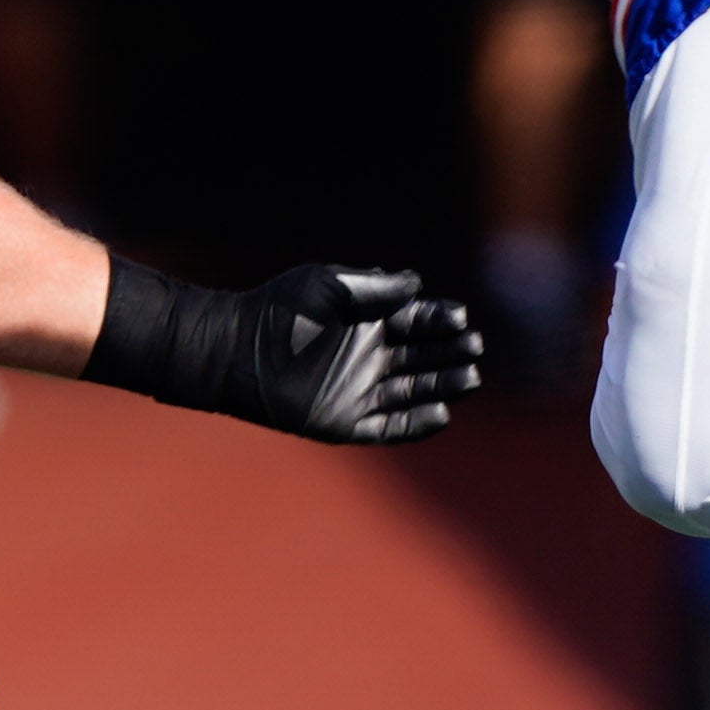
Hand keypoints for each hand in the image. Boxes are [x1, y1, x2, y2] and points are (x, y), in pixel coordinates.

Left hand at [84, 258, 483, 443]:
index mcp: (369, 322)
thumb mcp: (329, 285)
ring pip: (414, 392)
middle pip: (424, 358)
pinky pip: (390, 427)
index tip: (461, 318)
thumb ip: (374, 286)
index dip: (441, 321)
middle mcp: (369, 357)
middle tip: (474, 348)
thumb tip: (417, 282)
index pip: (418, 322)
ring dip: (443, 386)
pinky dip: (416, 423)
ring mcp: (359, 392)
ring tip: (470, 378)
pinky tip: (442, 413)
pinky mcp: (346, 422)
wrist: (236, 349)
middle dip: (451, 353)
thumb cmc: (279, 309)